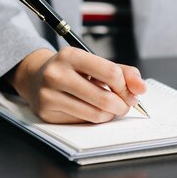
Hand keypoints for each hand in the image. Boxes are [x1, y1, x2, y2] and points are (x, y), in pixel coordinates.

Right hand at [5, 47, 146, 123]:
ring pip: (95, 114)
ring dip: (110, 114)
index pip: (111, 73)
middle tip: (125, 104)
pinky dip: (95, 118)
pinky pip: (82, 122)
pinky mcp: (47, 113)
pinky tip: (92, 109)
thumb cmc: (72, 69)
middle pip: (104, 98)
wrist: (35, 76)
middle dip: (122, 105)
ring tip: (111, 107)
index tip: (130, 91)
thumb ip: (123, 72)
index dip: (126, 86)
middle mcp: (56, 74)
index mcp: (71, 55)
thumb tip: (141, 88)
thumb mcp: (95, 62)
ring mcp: (49, 95)